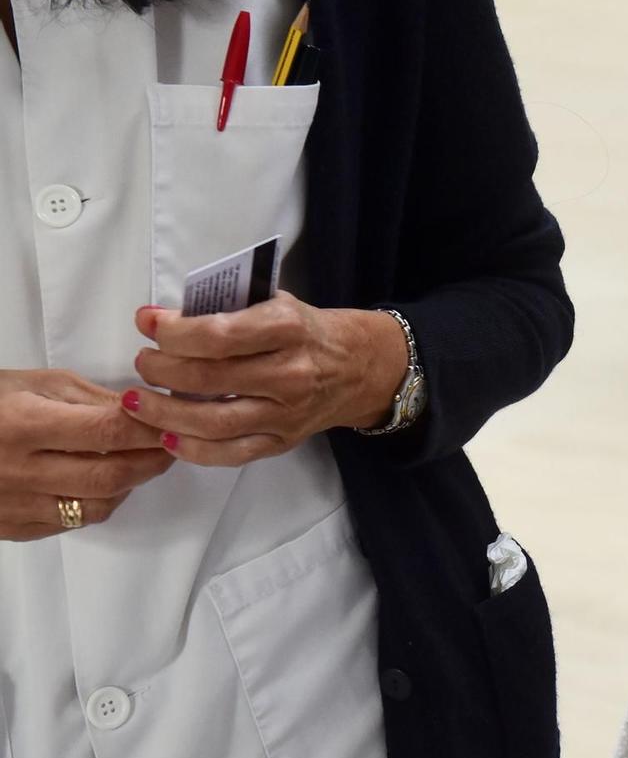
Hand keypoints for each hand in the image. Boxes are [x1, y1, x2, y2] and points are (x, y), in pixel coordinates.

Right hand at [0, 370, 175, 539]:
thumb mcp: (36, 384)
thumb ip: (90, 399)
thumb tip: (143, 411)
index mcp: (25, 424)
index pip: (108, 430)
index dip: (150, 427)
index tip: (171, 419)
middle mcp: (19, 471)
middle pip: (110, 475)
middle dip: (152, 460)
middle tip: (171, 445)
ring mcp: (14, 505)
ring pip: (96, 506)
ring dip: (130, 486)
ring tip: (140, 463)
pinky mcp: (12, 528)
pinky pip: (71, 523)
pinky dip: (98, 503)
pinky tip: (104, 483)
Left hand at [123, 294, 408, 467]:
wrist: (360, 368)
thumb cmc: (306, 330)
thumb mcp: (276, 303)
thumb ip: (227, 309)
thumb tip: (163, 319)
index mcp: (288, 330)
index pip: (218, 335)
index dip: (173, 332)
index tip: (146, 322)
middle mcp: (290, 374)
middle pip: (208, 378)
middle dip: (160, 369)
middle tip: (143, 362)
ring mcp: (287, 413)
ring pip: (213, 422)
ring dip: (163, 413)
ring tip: (136, 401)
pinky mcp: (282, 441)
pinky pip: (231, 454)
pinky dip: (192, 449)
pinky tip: (167, 435)